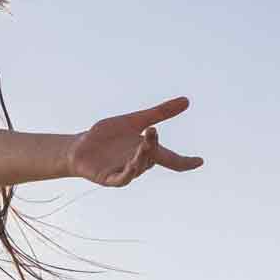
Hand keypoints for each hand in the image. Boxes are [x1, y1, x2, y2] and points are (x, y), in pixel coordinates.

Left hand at [69, 96, 204, 186]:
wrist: (79, 146)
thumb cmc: (107, 136)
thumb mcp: (134, 121)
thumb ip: (159, 113)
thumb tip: (186, 101)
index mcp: (147, 151)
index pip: (171, 159)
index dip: (185, 162)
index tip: (200, 161)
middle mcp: (139, 163)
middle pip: (153, 158)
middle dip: (154, 145)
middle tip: (152, 131)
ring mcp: (125, 172)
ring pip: (139, 167)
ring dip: (143, 156)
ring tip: (143, 143)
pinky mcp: (109, 179)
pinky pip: (122, 178)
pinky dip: (129, 172)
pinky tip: (132, 163)